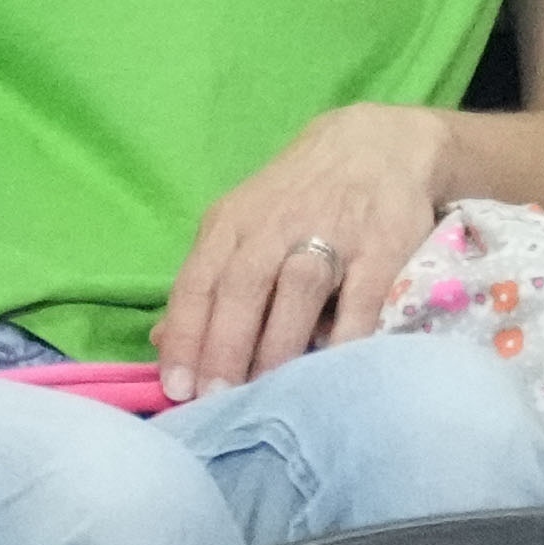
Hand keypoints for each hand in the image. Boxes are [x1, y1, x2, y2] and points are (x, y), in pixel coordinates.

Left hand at [151, 105, 454, 389]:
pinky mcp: (381, 248)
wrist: (380, 144)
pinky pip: (360, 299)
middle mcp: (277, 225)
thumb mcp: (242, 225)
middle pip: (242, 287)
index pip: (198, 282)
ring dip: (277, 345)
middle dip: (225, 347)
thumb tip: (161, 343)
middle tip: (218, 400)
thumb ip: (206, 283)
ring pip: (297, 290)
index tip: (178, 388)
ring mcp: (333, 233)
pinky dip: (344, 338)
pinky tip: (328, 372)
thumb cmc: (297, 199)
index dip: (186, 337)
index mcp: (233, 223)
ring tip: (265, 394)